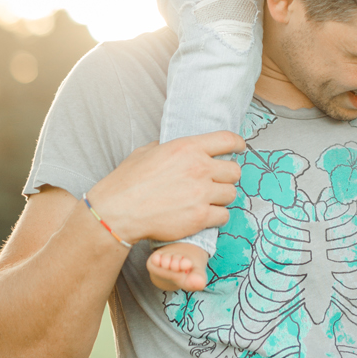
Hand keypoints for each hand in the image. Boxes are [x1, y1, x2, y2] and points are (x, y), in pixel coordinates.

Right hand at [87, 131, 244, 246]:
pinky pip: (224, 215)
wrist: (117, 211)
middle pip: (235, 171)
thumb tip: (178, 147)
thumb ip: (169, 147)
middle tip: (216, 182)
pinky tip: (203, 215)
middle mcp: (199, 168)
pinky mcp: (200, 217)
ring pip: (231, 194)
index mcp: (187, 147)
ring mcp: (201, 194)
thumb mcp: (147, 151)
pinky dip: (216, 217)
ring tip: (207, 200)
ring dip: (222, 198)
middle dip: (227, 177)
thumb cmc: (127, 181)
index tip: (239, 148)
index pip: (227, 140)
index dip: (237, 144)